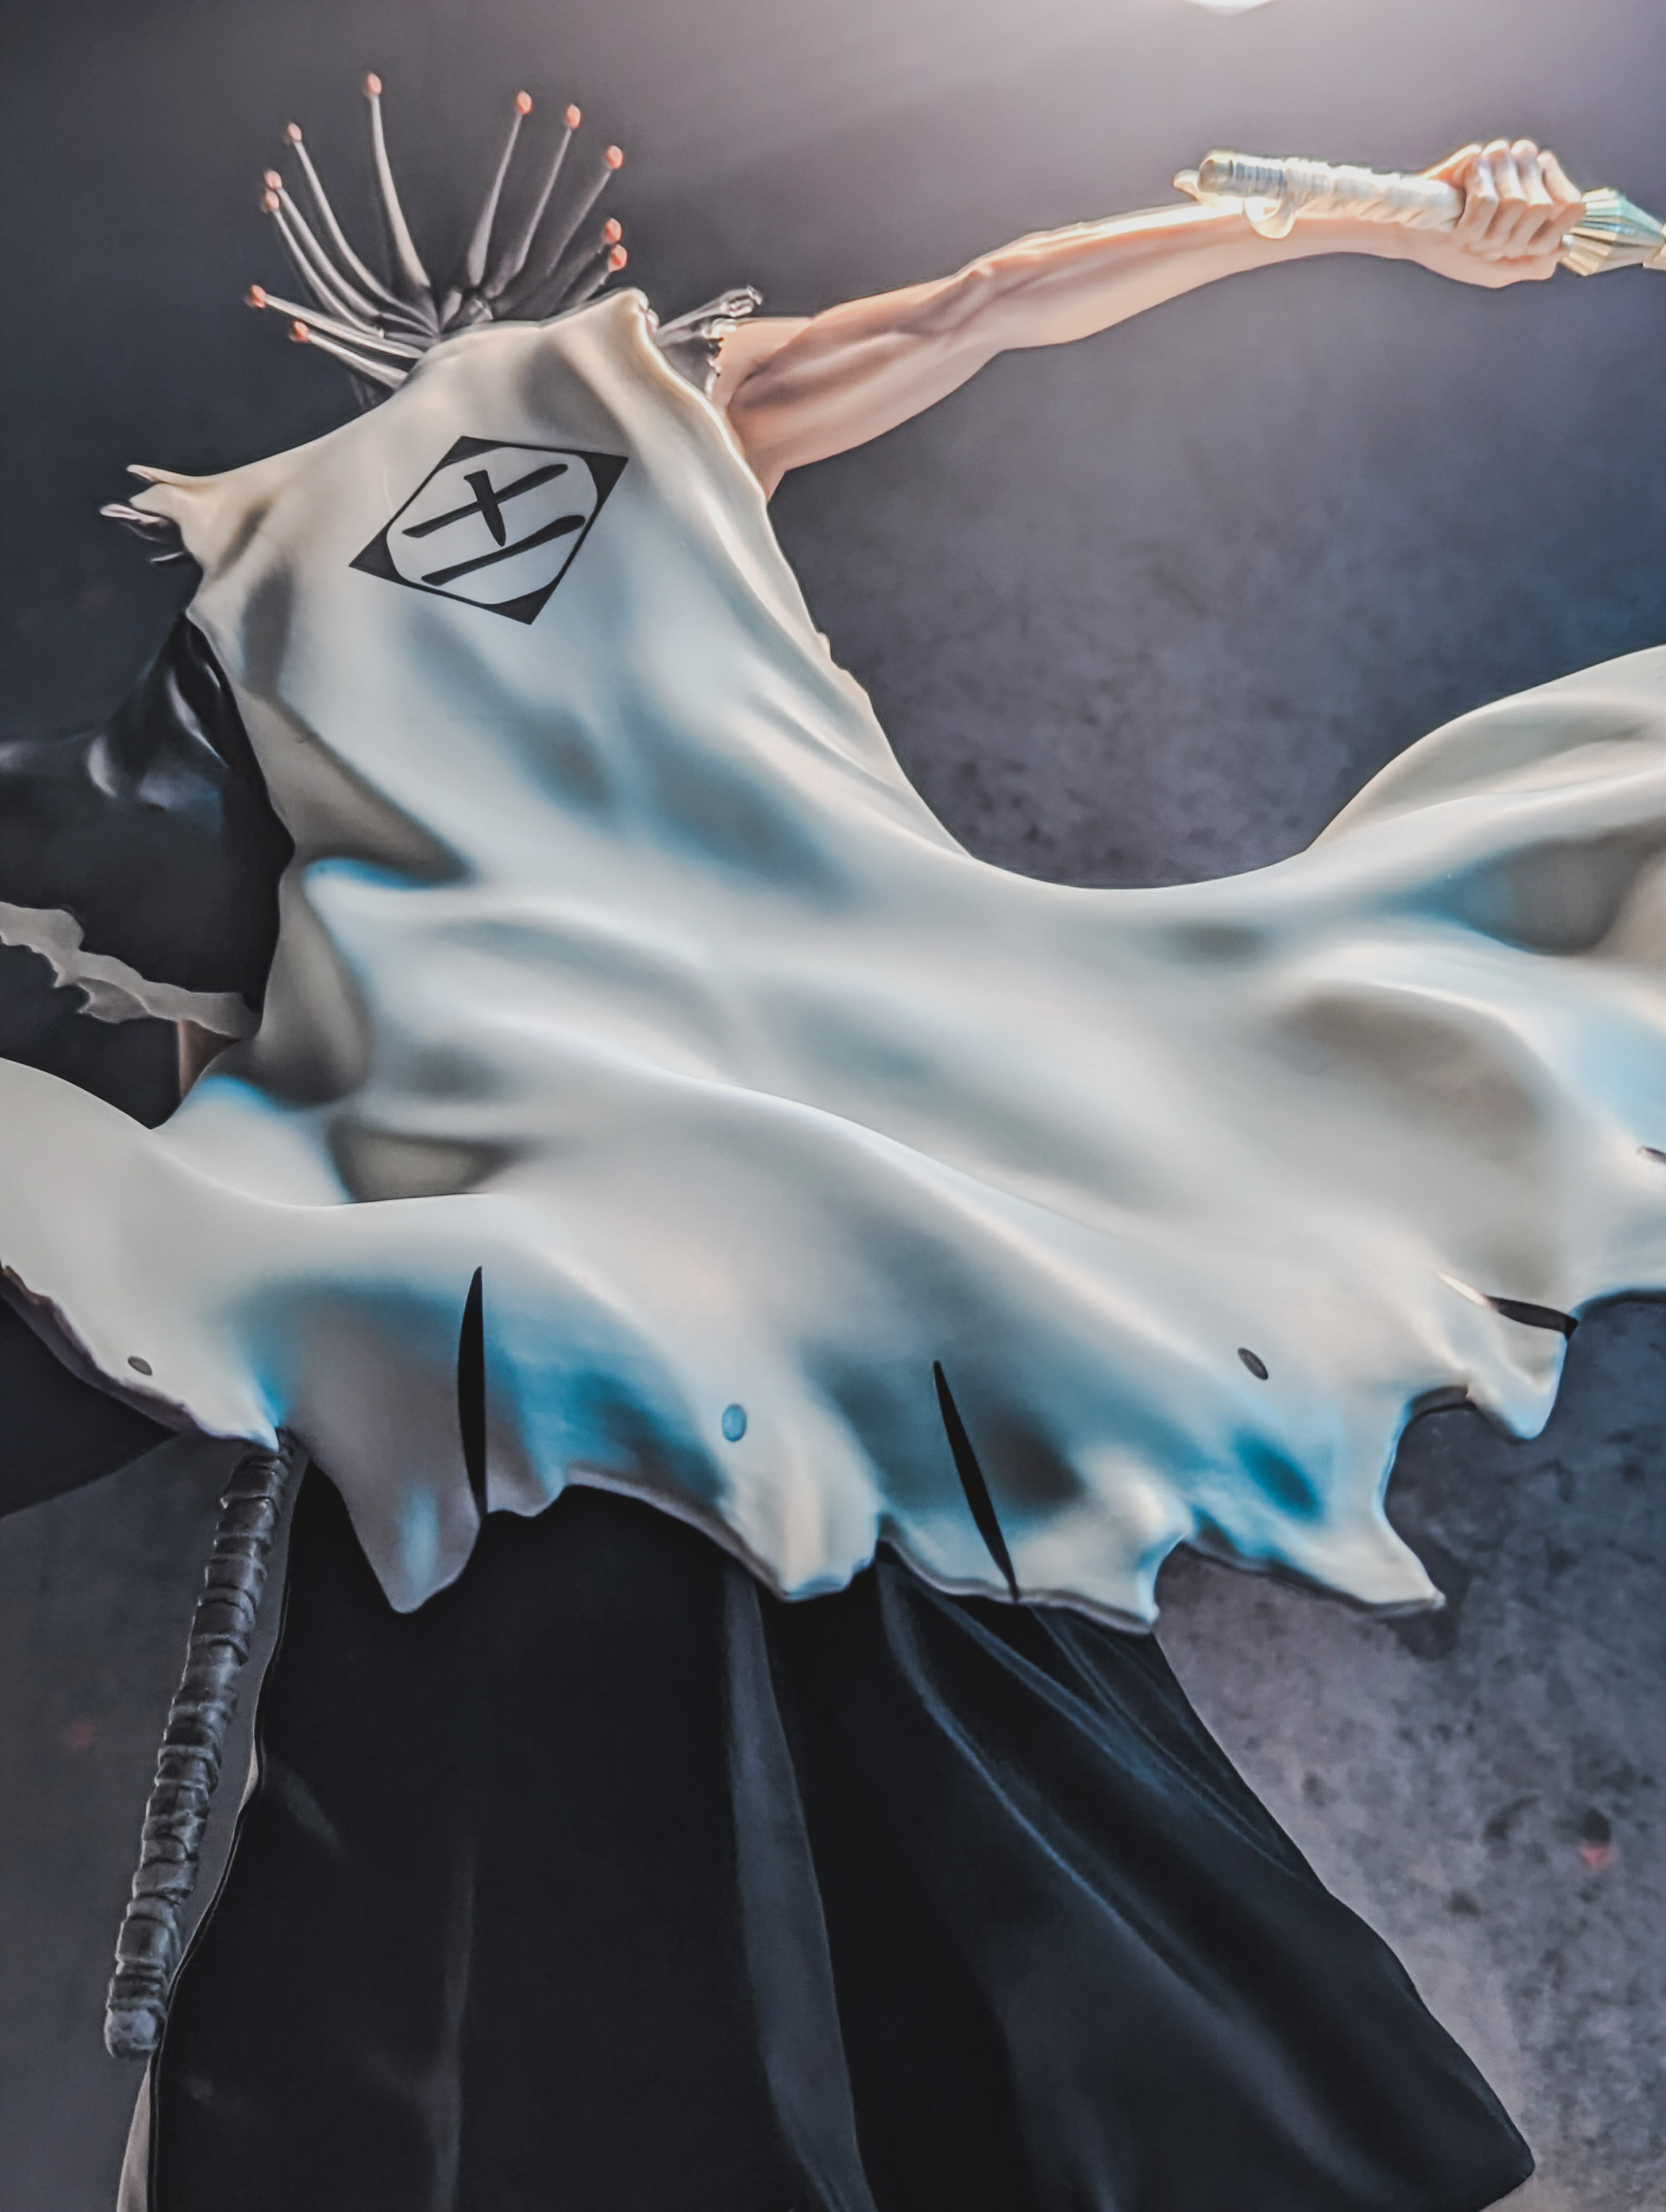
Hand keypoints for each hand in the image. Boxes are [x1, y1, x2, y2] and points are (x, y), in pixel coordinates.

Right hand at [1409, 139, 1583, 287]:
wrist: (1412, 238)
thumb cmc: (1454, 253)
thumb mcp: (1499, 272)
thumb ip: (1536, 264)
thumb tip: (1566, 245)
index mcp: (1537, 192)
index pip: (1571, 206)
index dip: (1550, 232)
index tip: (1516, 248)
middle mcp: (1524, 170)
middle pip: (1541, 209)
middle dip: (1508, 239)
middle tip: (1483, 243)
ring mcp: (1502, 161)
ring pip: (1515, 204)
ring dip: (1486, 234)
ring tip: (1468, 234)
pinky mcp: (1476, 159)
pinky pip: (1487, 202)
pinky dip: (1470, 227)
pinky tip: (1457, 223)